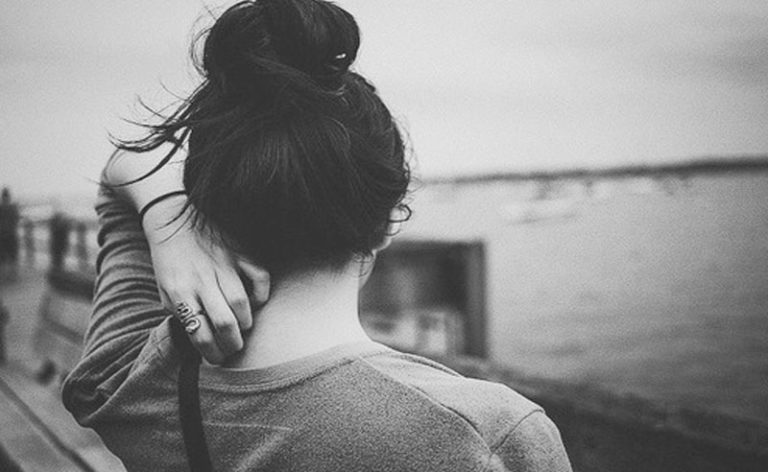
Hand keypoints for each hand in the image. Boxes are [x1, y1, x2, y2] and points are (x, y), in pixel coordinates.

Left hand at [143, 200, 269, 363]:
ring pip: (242, 304)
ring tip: (242, 329)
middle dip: (232, 344)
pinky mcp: (240, 252)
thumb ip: (181, 312)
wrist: (171, 220)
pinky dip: (261, 295)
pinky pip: (260, 278)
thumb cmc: (168, 260)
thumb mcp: (165, 289)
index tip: (217, 358)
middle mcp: (203, 280)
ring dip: (245, 324)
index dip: (211, 353)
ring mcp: (224, 265)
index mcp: (180, 292)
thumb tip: (200, 337)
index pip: (199, 334)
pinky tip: (254, 302)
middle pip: (225, 323)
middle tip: (233, 348)